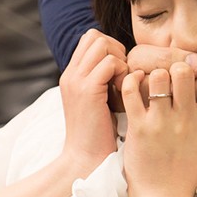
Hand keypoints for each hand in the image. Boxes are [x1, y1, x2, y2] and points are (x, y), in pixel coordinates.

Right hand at [60, 29, 127, 172]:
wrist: (84, 161)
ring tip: (124, 84)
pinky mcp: (87, 90)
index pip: (90, 40)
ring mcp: (76, 80)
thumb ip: (104, 82)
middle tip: (124, 75)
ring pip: (102, 44)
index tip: (121, 72)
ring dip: (120, 59)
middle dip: (116, 49)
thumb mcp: (98, 103)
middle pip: (95, 36)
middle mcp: (70, 74)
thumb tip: (126, 67)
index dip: (110, 48)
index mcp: (71, 76)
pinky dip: (123, 72)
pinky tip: (126, 92)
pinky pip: (110, 62)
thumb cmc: (98, 137)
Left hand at [125, 45, 196, 134]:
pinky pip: (132, 92)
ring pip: (158, 78)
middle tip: (173, 76)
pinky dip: (131, 81)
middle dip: (179, 67)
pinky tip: (135, 83)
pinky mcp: (138, 128)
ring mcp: (161, 123)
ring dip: (155, 74)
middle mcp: (185, 119)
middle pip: (184, 72)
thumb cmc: (192, 178)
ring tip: (153, 81)